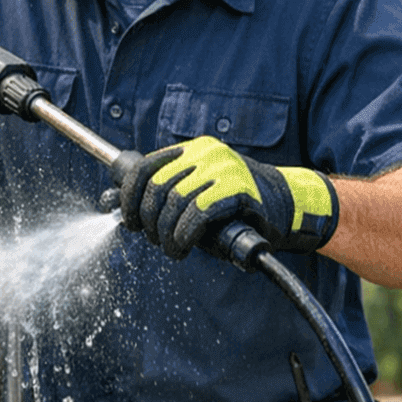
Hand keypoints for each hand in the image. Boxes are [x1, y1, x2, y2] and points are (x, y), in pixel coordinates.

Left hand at [118, 135, 338, 258]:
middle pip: (156, 187)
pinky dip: (185, 234)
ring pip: (175, 201)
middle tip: (156, 241)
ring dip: (167, 234)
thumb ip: (162, 200)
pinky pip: (199, 212)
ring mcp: (222, 168)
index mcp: (191, 151)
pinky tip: (184, 246)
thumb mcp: (196, 198)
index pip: (143, 168)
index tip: (130, 222)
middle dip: (149, 221)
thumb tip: (112, 206)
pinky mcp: (238, 188)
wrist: (290, 207)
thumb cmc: (238, 209)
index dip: (128, 198)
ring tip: (174, 250)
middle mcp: (204, 153)